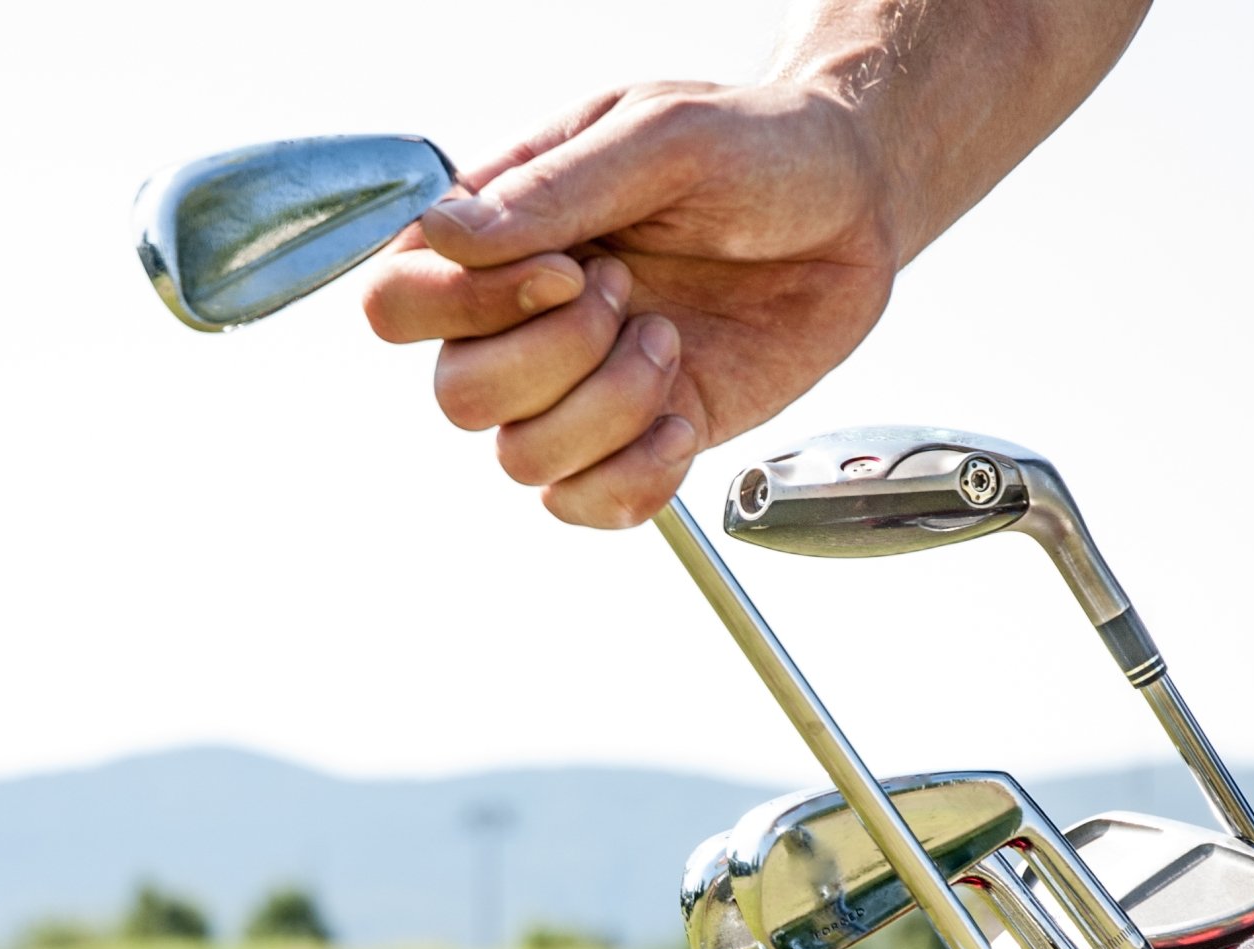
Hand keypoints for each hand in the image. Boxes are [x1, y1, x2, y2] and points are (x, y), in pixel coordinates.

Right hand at [358, 80, 902, 527]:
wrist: (855, 208)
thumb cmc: (757, 149)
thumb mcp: (661, 137)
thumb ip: (556, 188)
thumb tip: (445, 235)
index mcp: (501, 236)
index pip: (398, 302)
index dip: (464, 306)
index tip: (565, 269)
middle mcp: (521, 320)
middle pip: (456, 396)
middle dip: (552, 358)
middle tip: (632, 294)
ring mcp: (580, 387)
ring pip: (520, 460)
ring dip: (607, 410)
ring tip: (671, 341)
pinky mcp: (640, 437)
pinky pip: (586, 506)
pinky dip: (635, 479)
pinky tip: (684, 419)